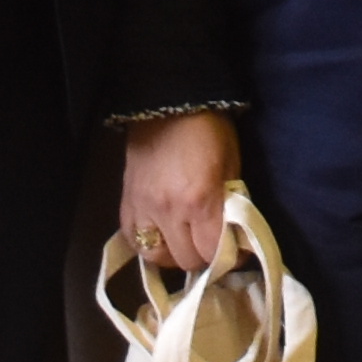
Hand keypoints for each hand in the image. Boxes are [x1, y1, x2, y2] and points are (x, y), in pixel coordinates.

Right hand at [117, 110, 240, 273]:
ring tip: (186, 242)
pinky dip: (149, 245)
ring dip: (174, 255)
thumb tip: (236, 235)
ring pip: (156, 257)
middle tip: (212, 243)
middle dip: (204, 256)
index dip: (229, 255)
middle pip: (186, 259)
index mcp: (198, 200)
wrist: (167, 102)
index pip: (212, 251)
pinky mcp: (125, 203)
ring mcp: (142, 209)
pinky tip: (161, 235)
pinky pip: (133, 241)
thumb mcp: (231, 164)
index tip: (236, 250)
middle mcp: (167, 211)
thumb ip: (231, 204)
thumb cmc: (208, 130)